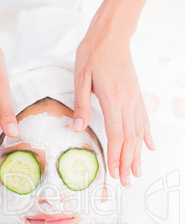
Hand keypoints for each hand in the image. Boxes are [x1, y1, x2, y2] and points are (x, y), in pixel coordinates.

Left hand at [73, 25, 155, 186]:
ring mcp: (135, 99)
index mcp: (113, 99)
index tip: (115, 173)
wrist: (111, 36)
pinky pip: (144, 120)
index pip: (116, 135)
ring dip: (138, 154)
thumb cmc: (93, 54)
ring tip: (137, 172)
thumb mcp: (80, 77)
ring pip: (139, 133)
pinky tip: (150, 147)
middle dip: (127, 162)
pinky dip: (147, 136)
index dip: (116, 156)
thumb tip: (77, 128)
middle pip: (130, 139)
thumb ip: (81, 105)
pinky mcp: (136, 96)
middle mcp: (128, 102)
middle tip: (126, 182)